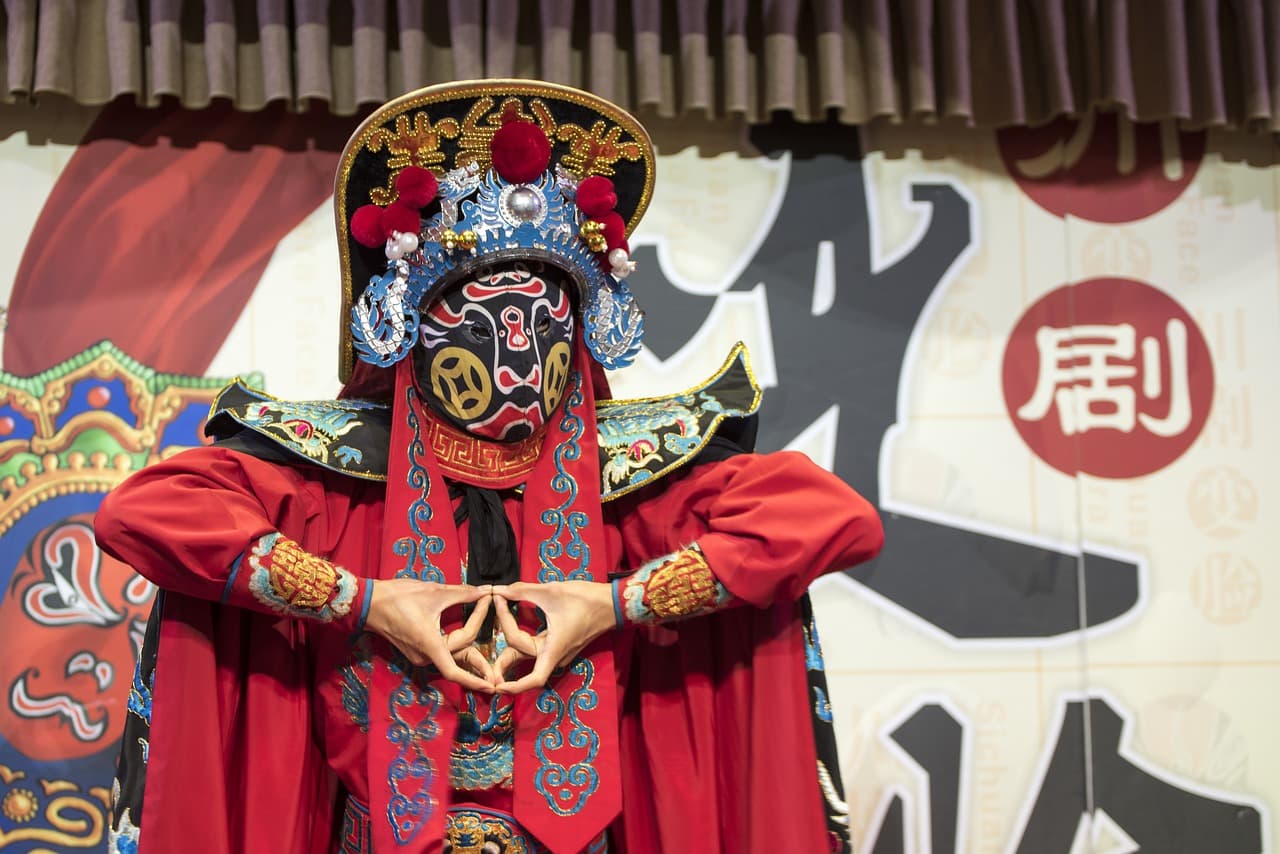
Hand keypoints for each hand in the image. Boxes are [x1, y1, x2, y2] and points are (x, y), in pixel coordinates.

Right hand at [364, 579, 495, 691]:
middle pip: (459, 662)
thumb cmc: (400, 596)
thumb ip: (463, 594)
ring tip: (491, 672)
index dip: (480, 626)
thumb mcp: (435, 593)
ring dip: (470, 662)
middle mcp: (425, 658)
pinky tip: (472, 652)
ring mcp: (420, 657)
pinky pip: (443, 654)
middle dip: (480, 668)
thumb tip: (484, 590)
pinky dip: (458, 652)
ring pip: (452, 659)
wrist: (370, 602)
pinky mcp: (417, 652)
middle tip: (499, 680)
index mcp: (430, 646)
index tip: (490, 607)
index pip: (462, 656)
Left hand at [490, 580, 615, 693]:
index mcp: (553, 651)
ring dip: (510, 657)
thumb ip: (523, 591)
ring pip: (529, 659)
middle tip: (483, 672)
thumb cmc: (586, 599)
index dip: (506, 642)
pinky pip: (536, 651)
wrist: (613, 602)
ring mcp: (559, 653)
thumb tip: (500, 589)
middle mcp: (555, 657)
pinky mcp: (561, 646)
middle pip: (523, 669)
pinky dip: (521, 646)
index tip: (498, 604)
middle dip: (502, 670)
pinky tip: (510, 634)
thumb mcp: (552, 591)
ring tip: (489, 655)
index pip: (529, 675)